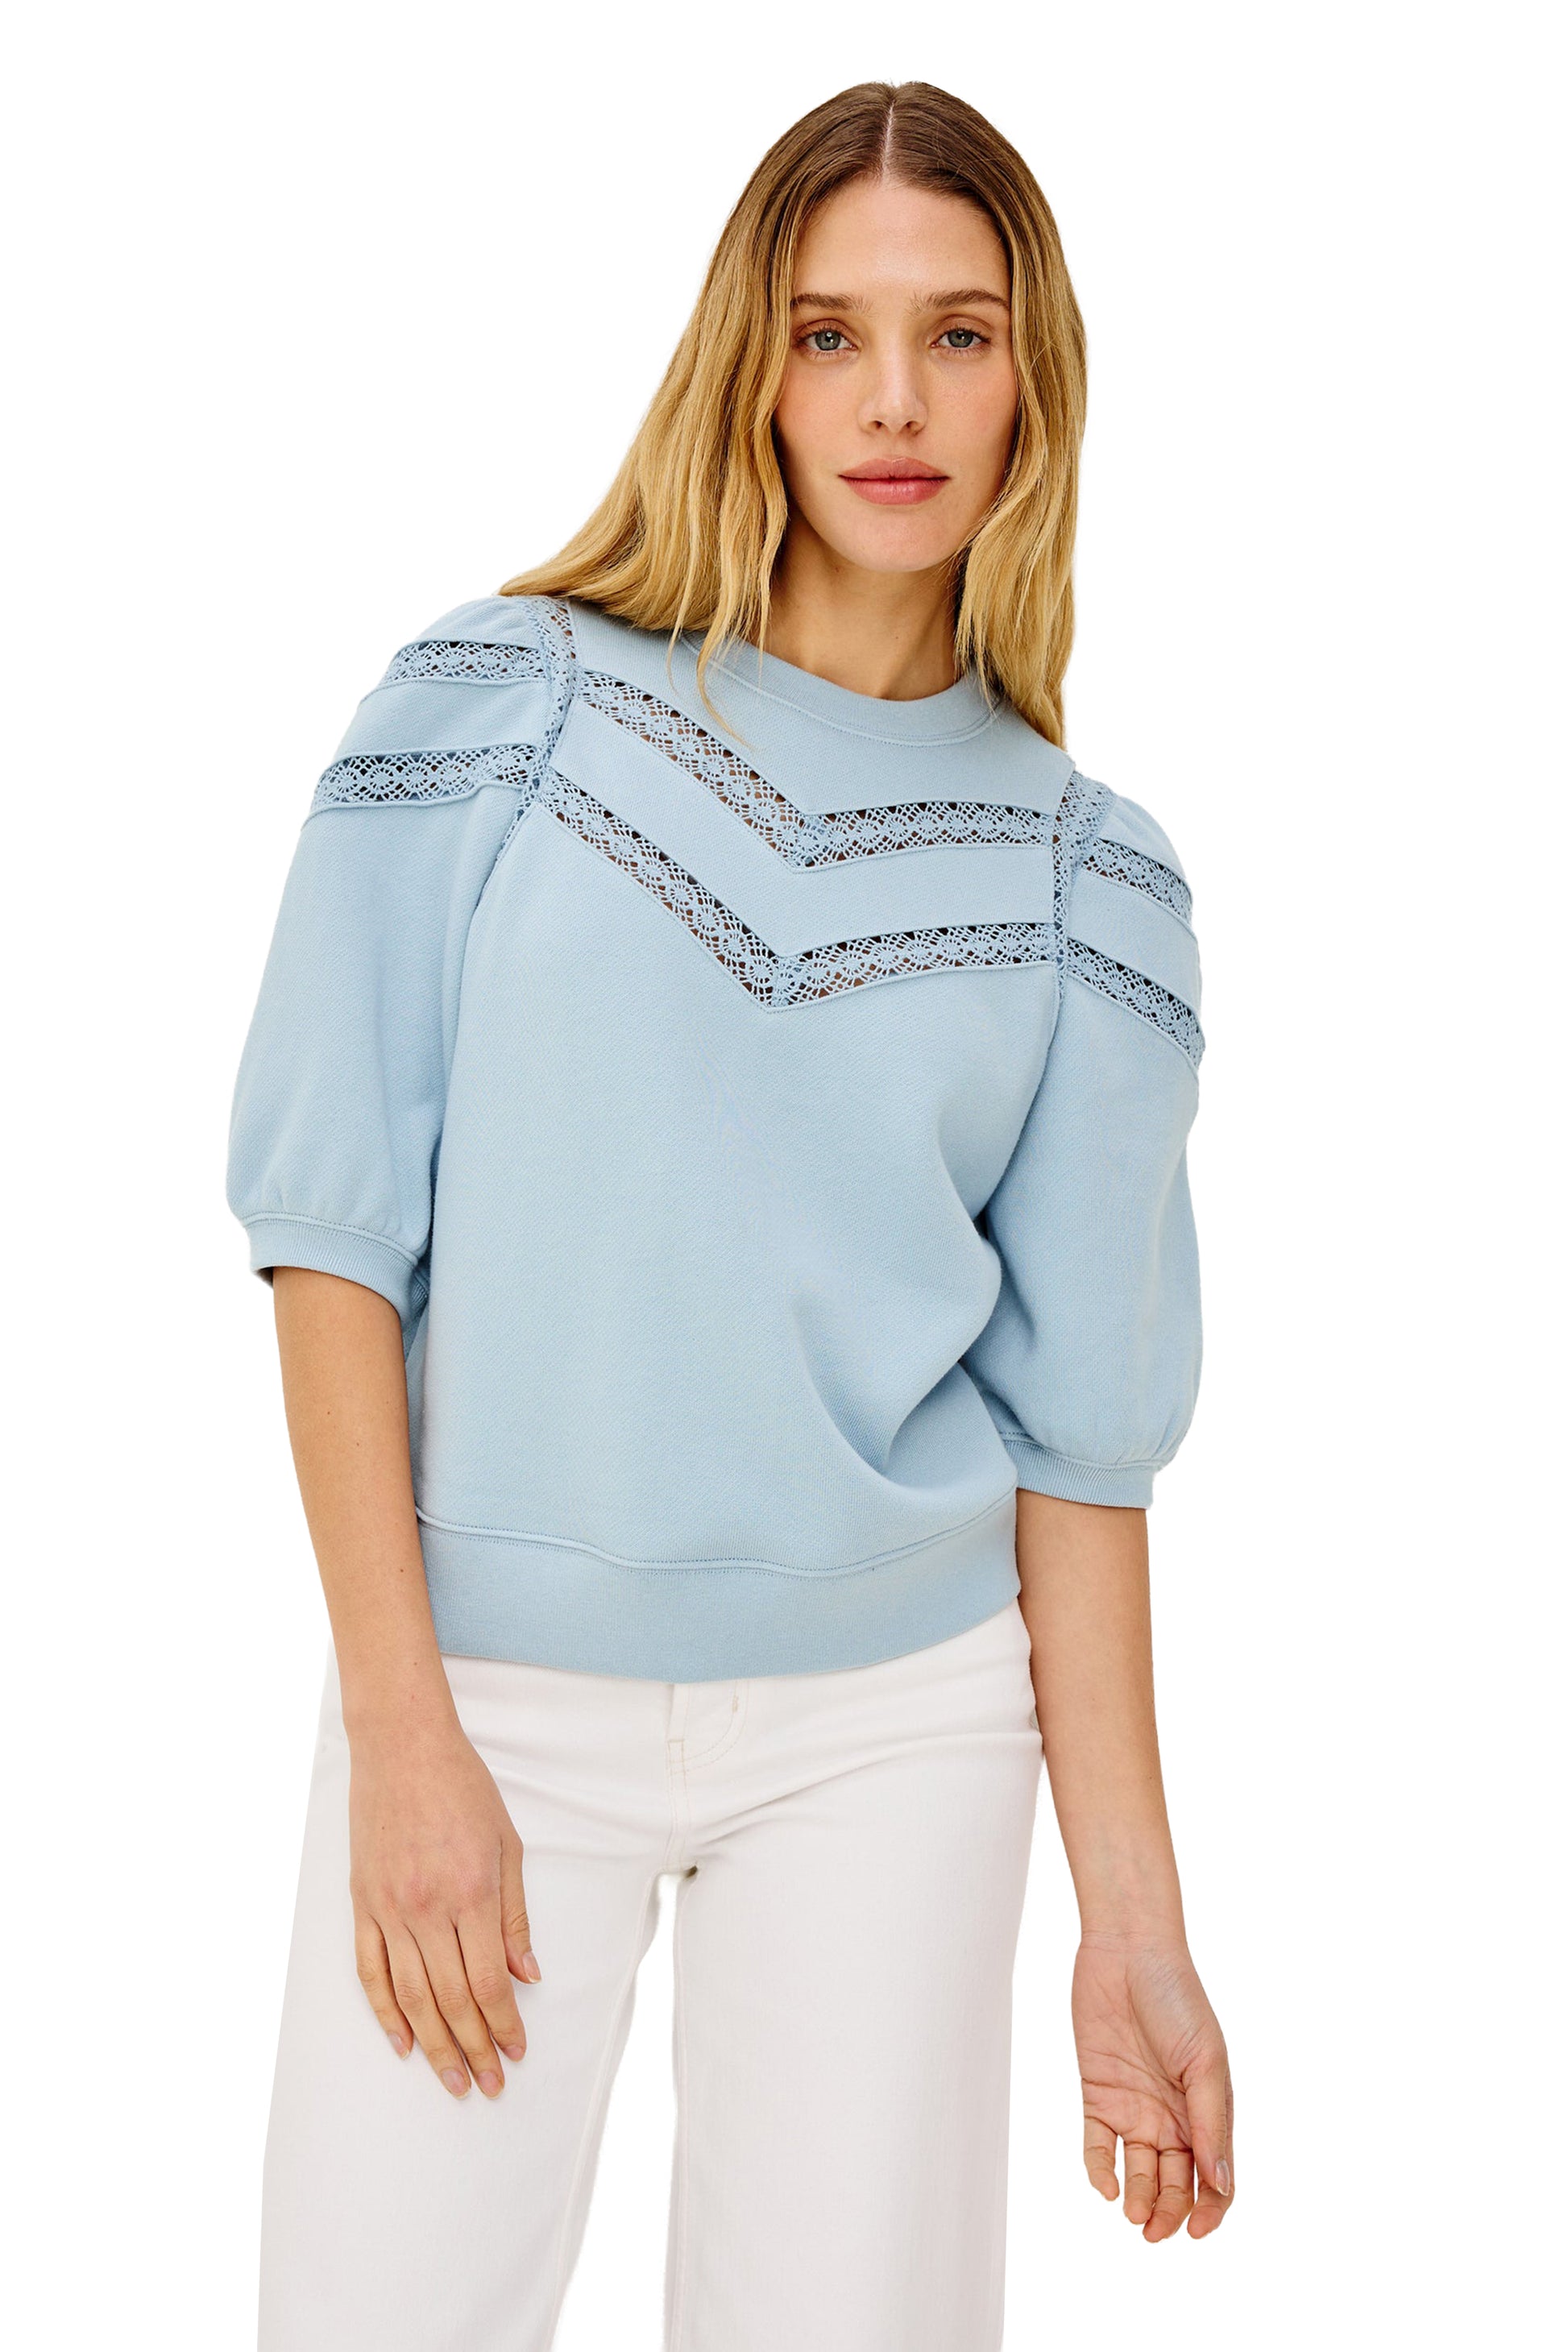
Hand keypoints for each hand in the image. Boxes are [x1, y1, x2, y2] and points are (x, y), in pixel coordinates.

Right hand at [348, 1710, 541, 2099]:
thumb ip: (515, 1916)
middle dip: (474, 2049)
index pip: (490, 1981)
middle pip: (451, 1998)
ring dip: (433, 2045)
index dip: (504, 2024)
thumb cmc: (462, 1788)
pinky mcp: (361, 1903)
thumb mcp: (507, 1844)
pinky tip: (402, 2043)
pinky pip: (370, 1971)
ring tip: (452, 2080)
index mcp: (472, 1892)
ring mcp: (388, 1908)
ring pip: (410, 1996)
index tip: (517, 2052)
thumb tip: (528, 1976)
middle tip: (488, 2086)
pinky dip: (384, 2012)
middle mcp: (427, 1908)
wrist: (401, 1746)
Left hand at [1073, 1932, 1233, 2239]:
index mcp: (1207, 2110)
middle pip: (1174, 2183)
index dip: (1209, 2210)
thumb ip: (1210, 2123)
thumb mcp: (1205, 2061)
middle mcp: (1172, 2116)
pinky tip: (1106, 2185)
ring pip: (1138, 2171)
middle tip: (1155, 2230)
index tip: (1196, 2230)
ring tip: (1134, 2213)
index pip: (1213, 2179)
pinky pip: (1098, 2144)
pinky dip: (1100, 2170)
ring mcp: (1134, 2107)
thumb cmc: (1178, 1997)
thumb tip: (1220, 2184)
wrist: (1128, 1950)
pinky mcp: (1098, 2095)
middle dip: (1168, 2212)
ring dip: (1138, 2199)